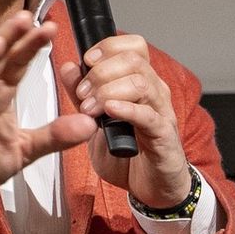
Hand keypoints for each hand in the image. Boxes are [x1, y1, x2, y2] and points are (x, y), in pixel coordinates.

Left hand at [60, 35, 191, 207]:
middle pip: (133, 60)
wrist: (150, 188)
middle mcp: (154, 91)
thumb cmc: (127, 152)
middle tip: (82, 94)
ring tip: (90, 109)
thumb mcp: (94, 120)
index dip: (108, 47)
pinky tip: (109, 112)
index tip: (86, 60)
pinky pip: (149, 115)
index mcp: (140, 81)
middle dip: (100, 72)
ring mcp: (162, 112)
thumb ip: (81, 93)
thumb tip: (69, 67)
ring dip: (108, 91)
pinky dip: (126, 109)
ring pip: (140, 82)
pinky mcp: (164, 136)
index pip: (133, 46)